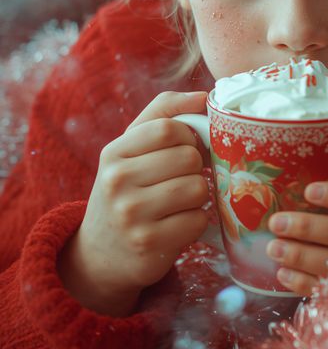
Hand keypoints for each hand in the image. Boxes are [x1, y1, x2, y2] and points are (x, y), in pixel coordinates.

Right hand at [59, 91, 210, 315]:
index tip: (185, 149)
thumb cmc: (129, 189)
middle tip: (181, 179)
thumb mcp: (133, 148)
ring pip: (198, 188)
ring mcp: (131, 214)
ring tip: (179, 202)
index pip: (170, 128)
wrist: (103, 253)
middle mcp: (116, 181)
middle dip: (196, 168)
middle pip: (189, 158)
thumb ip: (165, 113)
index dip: (189, 137)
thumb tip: (203, 96)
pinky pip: (198, 220)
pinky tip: (177, 224)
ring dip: (198, 195)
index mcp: (114, 152)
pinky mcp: (149, 243)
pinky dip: (195, 222)